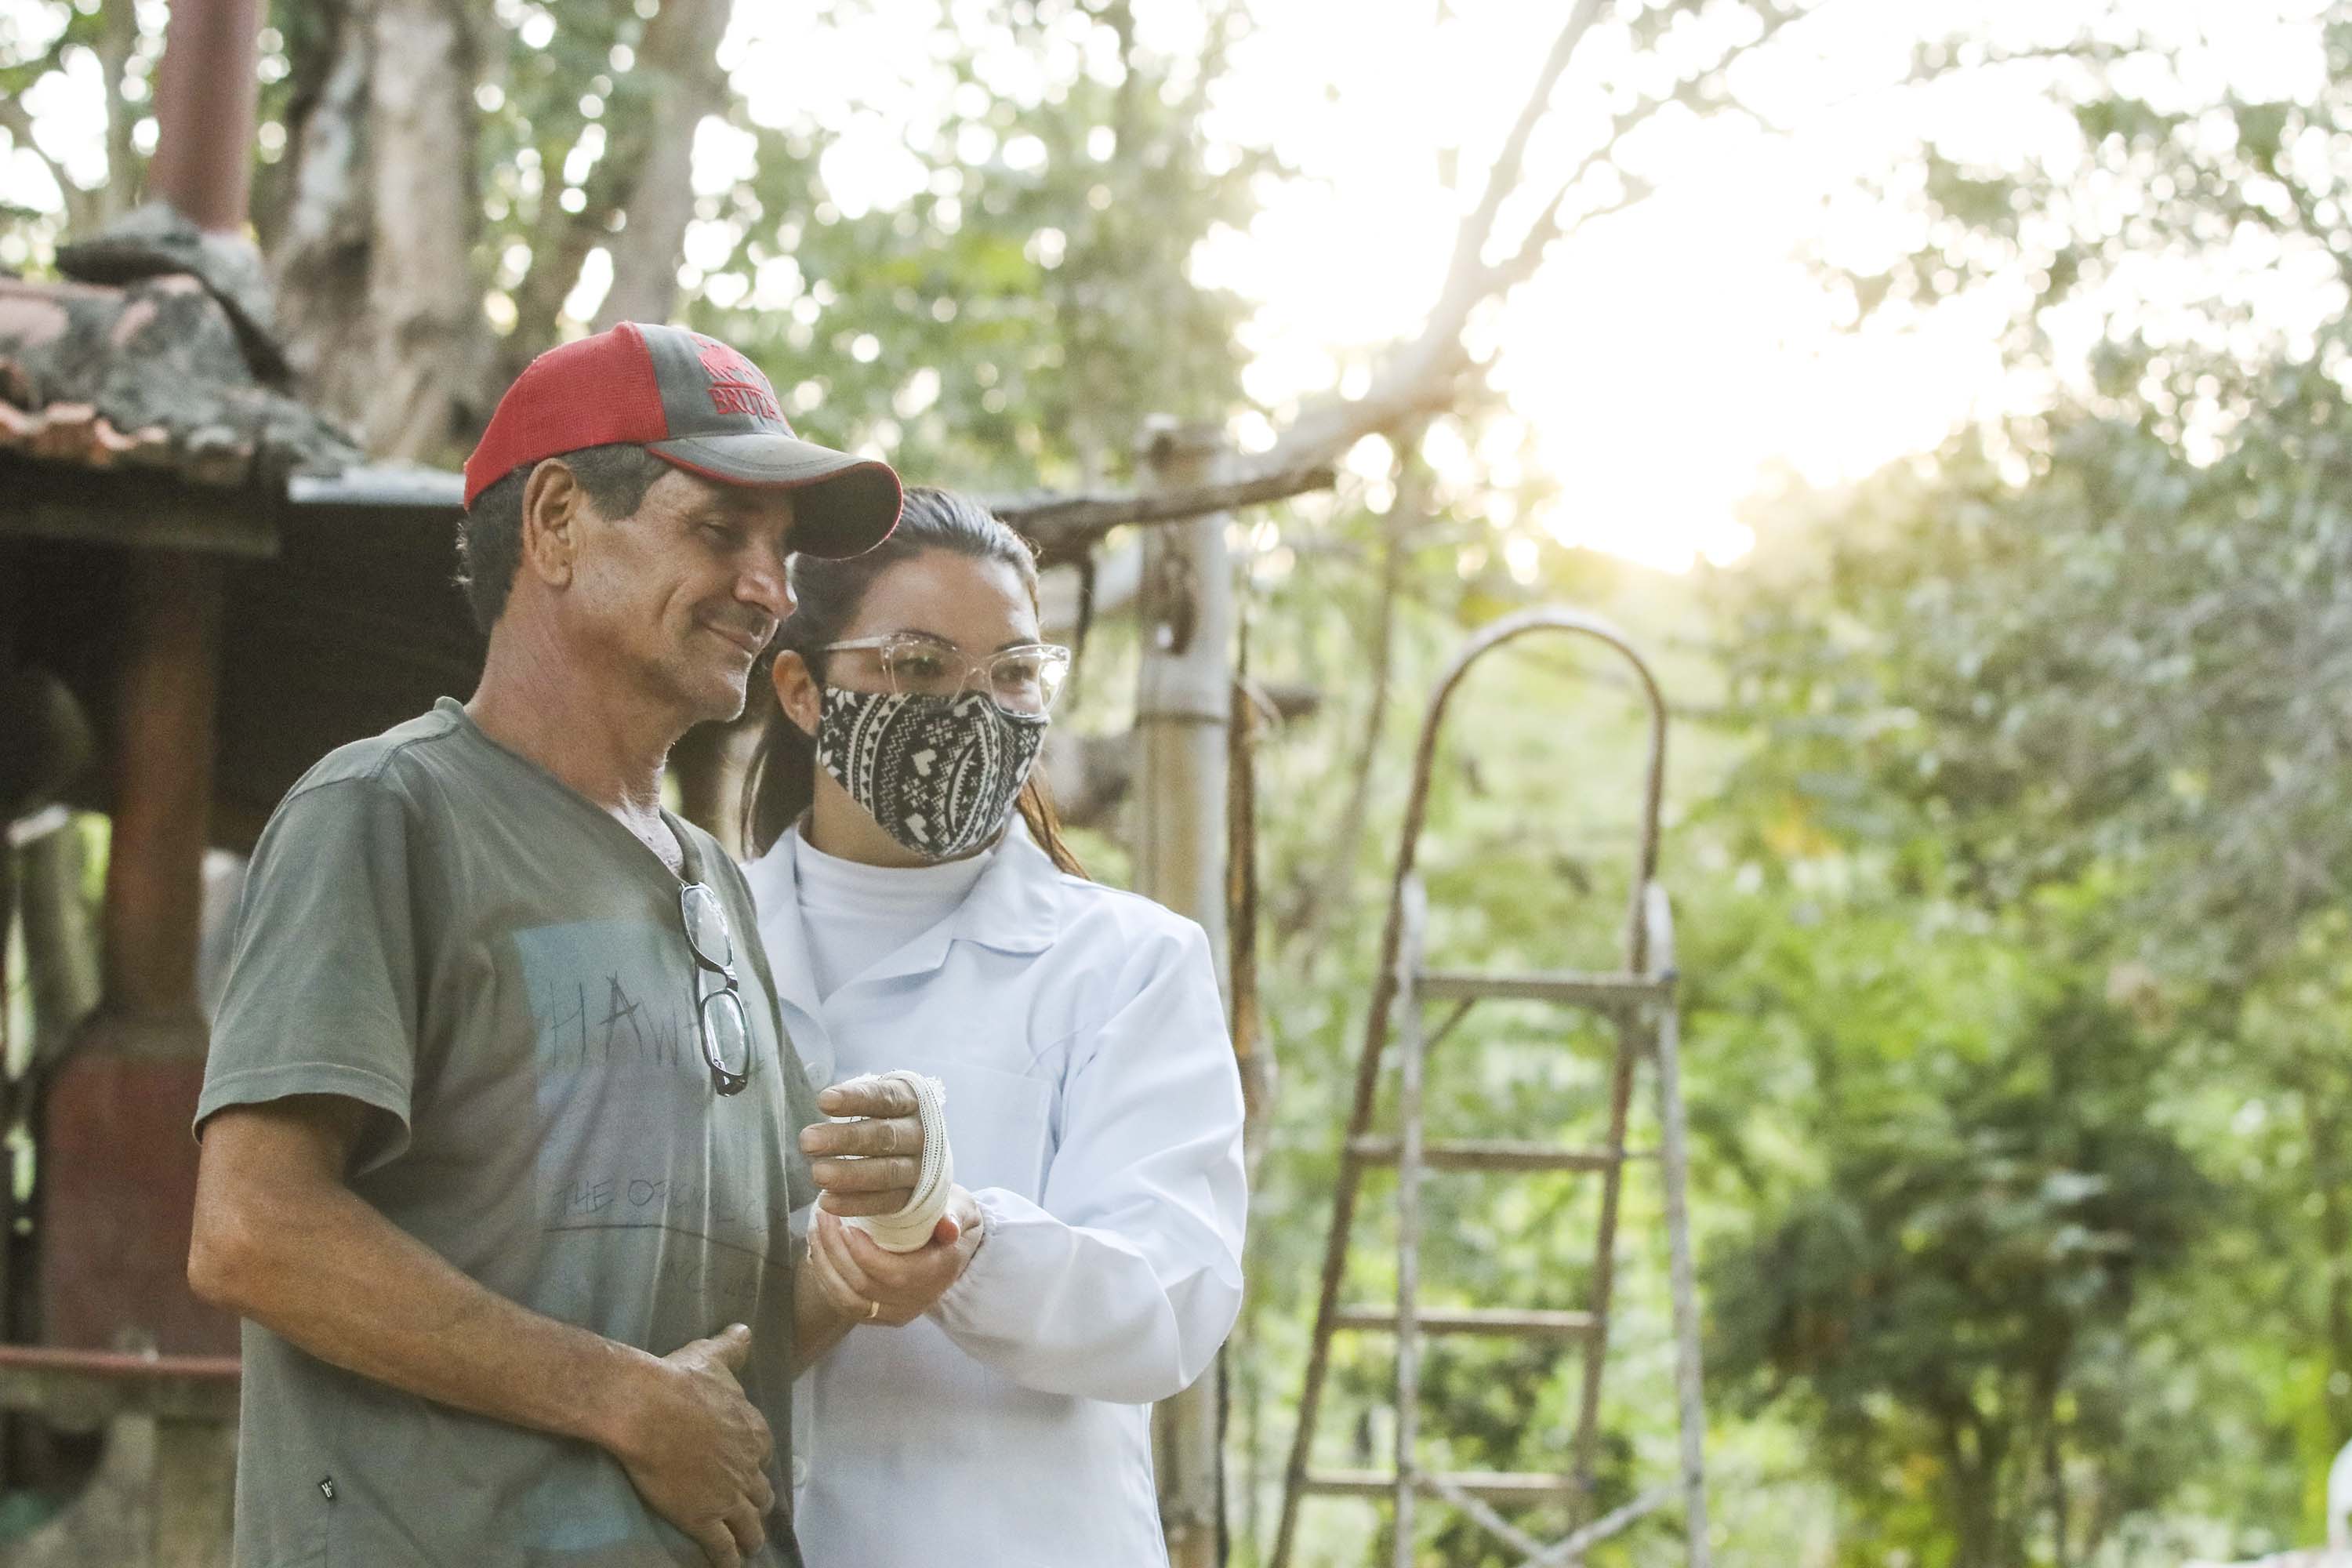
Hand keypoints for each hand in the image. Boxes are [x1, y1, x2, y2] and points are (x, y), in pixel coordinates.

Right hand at [607, 1324, 775, 1566]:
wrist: (648, 1410)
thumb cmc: (680, 1380)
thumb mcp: (712, 1357)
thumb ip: (732, 1347)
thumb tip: (745, 1329)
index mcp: (752, 1430)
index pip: (763, 1451)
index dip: (755, 1460)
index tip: (749, 1467)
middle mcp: (748, 1466)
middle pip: (761, 1491)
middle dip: (758, 1502)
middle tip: (752, 1511)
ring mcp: (729, 1496)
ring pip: (750, 1524)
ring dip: (751, 1535)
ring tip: (750, 1544)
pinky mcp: (704, 1519)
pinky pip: (724, 1548)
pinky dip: (729, 1559)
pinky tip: (730, 1566)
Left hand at [801, 1075, 927, 1217]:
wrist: (923, 1153)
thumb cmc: (887, 1118)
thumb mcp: (880, 1101)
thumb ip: (855, 1101)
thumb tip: (823, 1103)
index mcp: (912, 1102)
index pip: (885, 1098)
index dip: (856, 1099)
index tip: (823, 1101)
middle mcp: (921, 1134)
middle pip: (885, 1135)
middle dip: (845, 1138)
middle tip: (807, 1141)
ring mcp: (920, 1168)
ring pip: (887, 1171)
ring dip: (849, 1174)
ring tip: (817, 1174)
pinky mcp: (911, 1196)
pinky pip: (883, 1201)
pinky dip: (854, 1203)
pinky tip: (825, 1201)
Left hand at [803, 1187, 984, 1327]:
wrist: (953, 1249)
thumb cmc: (951, 1219)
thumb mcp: (961, 1209)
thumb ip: (955, 1216)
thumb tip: (948, 1226)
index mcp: (936, 1274)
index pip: (895, 1275)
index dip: (865, 1254)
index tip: (847, 1225)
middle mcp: (915, 1301)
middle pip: (864, 1287)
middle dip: (835, 1251)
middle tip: (822, 1216)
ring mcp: (894, 1312)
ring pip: (848, 1300)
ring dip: (824, 1265)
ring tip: (815, 1229)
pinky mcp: (877, 1314)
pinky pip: (844, 1305)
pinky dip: (825, 1279)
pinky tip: (816, 1250)